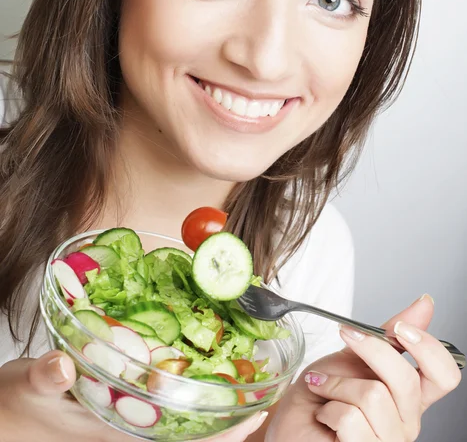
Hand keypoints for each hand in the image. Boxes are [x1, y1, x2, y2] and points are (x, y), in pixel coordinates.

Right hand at [0, 349, 265, 441]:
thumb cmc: (18, 411)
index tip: (257, 411)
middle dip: (227, 407)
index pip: (183, 439)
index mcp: (120, 430)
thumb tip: (59, 366)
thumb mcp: (28, 391)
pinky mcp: (118, 395)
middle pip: (191, 424)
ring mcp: (126, 411)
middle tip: (260, 373)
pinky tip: (187, 349)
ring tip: (238, 359)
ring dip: (207, 388)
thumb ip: (45, 379)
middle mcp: (131, 424)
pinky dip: (178, 372)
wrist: (6, 416)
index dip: (224, 432)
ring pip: (178, 407)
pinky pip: (158, 388)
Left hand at [265, 295, 461, 440]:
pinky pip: (351, 419)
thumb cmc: (320, 392)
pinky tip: (324, 415)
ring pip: (374, 396)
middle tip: (346, 336)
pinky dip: (328, 409)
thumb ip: (387, 334)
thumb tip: (424, 304)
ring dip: (337, 384)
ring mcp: (388, 441)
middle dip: (369, 350)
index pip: (444, 375)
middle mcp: (406, 421)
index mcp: (409, 396)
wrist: (291, 423)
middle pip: (406, 380)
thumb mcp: (354, 354)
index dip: (429, 348)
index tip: (400, 327)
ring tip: (324, 388)